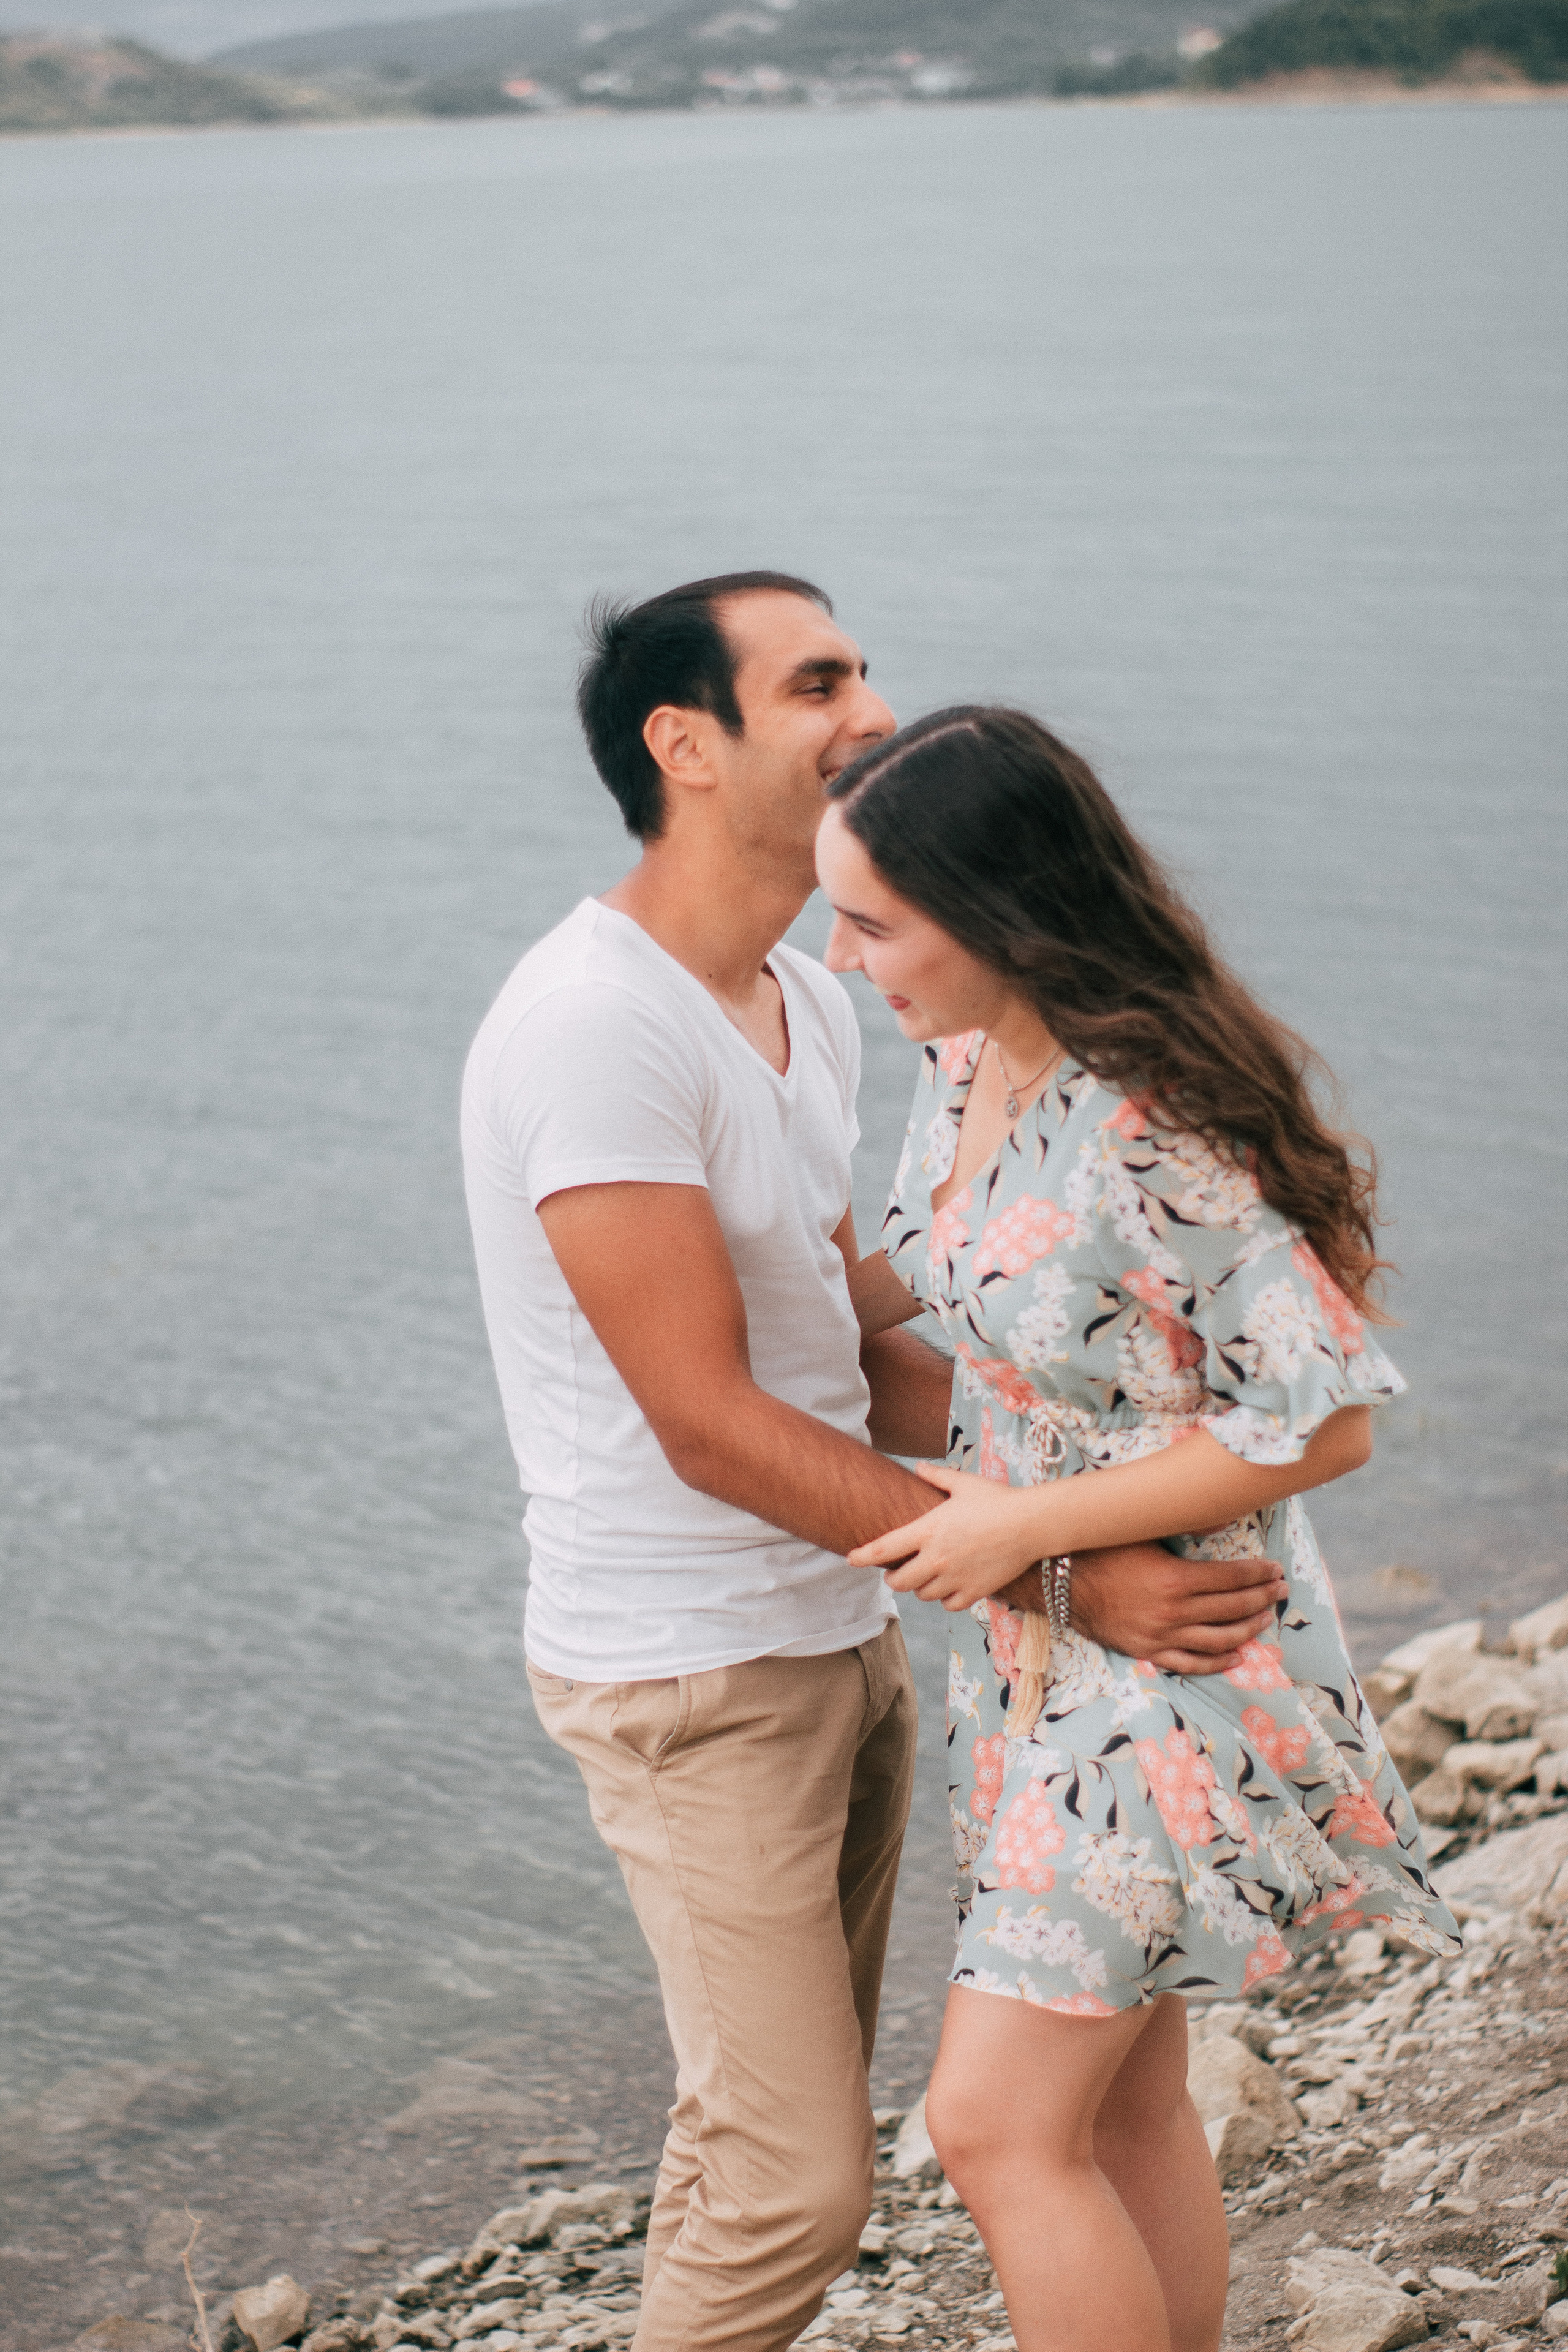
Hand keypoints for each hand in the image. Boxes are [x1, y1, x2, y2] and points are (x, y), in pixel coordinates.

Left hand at [847, 1462, 1040, 1612]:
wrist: (1031, 1524)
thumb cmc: (997, 1499)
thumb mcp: (963, 1483)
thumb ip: (936, 1476)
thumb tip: (919, 1467)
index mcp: (928, 1529)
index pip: (884, 1548)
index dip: (862, 1556)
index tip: (851, 1559)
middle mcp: (937, 1557)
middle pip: (899, 1581)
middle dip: (893, 1578)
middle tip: (897, 1572)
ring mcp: (955, 1577)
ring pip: (923, 1594)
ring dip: (920, 1587)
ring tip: (927, 1577)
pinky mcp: (975, 1591)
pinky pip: (949, 1605)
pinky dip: (946, 1599)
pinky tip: (950, 1587)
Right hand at [1070, 1544, 1287, 1674]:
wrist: (1062, 1584)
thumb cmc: (1102, 1550)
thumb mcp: (1143, 1531)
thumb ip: (1182, 1526)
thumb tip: (1221, 1515)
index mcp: (1175, 1578)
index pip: (1232, 1578)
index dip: (1259, 1574)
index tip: (1275, 1569)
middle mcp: (1174, 1611)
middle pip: (1232, 1607)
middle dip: (1263, 1597)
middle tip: (1281, 1590)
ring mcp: (1162, 1636)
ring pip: (1219, 1639)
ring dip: (1248, 1628)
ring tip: (1266, 1617)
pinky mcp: (1149, 1651)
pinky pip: (1191, 1664)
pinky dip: (1218, 1661)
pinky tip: (1237, 1654)